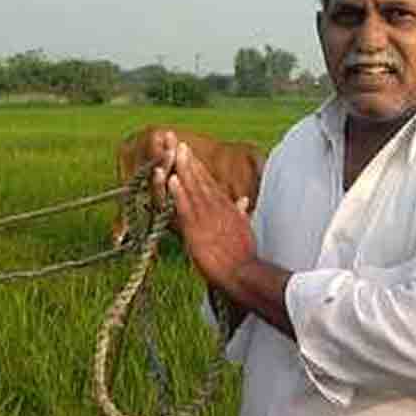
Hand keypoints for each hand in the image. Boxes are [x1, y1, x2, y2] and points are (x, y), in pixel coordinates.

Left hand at [152, 133, 256, 291]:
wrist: (244, 273)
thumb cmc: (244, 255)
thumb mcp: (244, 229)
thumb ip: (240, 212)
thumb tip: (243, 201)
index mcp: (226, 208)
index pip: (209, 183)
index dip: (198, 167)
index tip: (189, 152)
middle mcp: (216, 208)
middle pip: (201, 180)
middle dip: (189, 160)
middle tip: (178, 141)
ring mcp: (207, 218)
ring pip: (193, 189)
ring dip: (183, 169)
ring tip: (174, 151)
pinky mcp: (197, 230)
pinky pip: (185, 208)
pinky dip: (178, 193)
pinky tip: (170, 179)